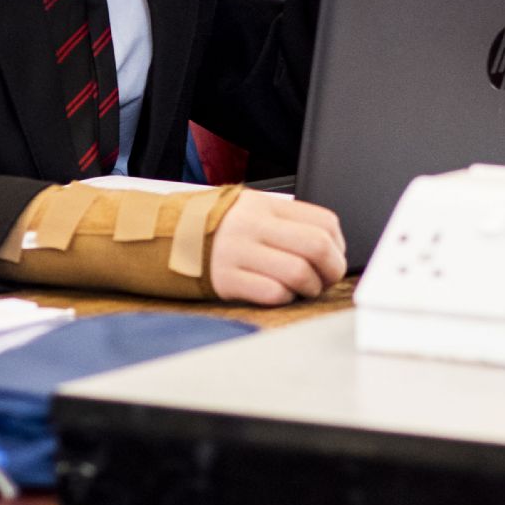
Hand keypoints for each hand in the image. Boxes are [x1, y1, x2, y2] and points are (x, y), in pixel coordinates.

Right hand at [205, 192, 346, 304]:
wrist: (166, 238)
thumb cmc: (217, 228)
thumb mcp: (252, 210)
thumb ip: (287, 222)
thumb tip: (328, 247)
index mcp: (267, 205)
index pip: (324, 222)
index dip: (338, 246)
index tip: (334, 259)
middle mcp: (254, 225)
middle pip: (317, 246)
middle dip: (332, 269)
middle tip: (326, 279)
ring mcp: (238, 252)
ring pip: (298, 272)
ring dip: (309, 288)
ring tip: (303, 290)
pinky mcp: (224, 279)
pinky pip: (271, 293)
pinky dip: (284, 298)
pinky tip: (279, 295)